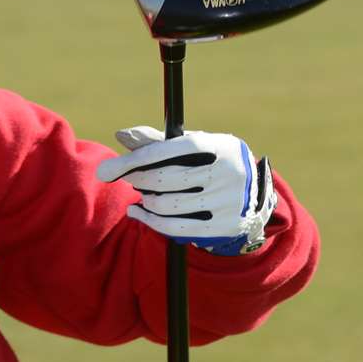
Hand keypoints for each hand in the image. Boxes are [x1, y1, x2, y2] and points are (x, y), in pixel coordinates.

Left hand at [96, 126, 276, 254]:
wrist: (253, 197)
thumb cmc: (210, 165)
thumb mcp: (192, 148)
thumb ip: (156, 142)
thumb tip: (121, 134)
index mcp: (220, 146)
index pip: (170, 150)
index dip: (136, 159)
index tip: (109, 169)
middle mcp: (228, 173)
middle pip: (165, 178)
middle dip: (137, 179)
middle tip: (127, 178)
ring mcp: (227, 201)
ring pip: (166, 204)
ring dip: (145, 200)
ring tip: (142, 193)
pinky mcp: (223, 226)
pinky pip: (174, 227)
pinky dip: (148, 220)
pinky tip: (136, 212)